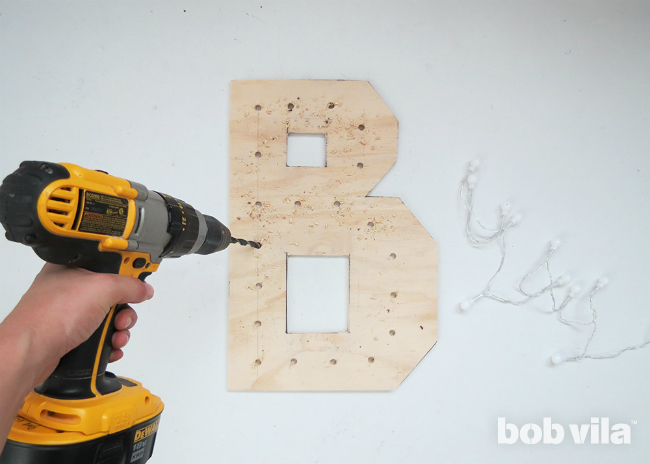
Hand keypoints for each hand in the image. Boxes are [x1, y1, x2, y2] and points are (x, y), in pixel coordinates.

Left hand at [1, 263, 153, 386]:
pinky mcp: (71, 336)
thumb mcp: (102, 289)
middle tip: (123, 316)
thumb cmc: (53, 315)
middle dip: (125, 309)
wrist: (31, 353)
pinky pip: (100, 337)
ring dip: (119, 330)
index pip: (108, 261)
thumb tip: (144, 289)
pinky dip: (109, 344)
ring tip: (116, 337)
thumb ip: (129, 285)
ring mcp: (70, 314)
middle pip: (113, 293)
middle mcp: (70, 289)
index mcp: (72, 268)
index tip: (143, 271)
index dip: (127, 267)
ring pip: (108, 318)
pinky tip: (110, 348)